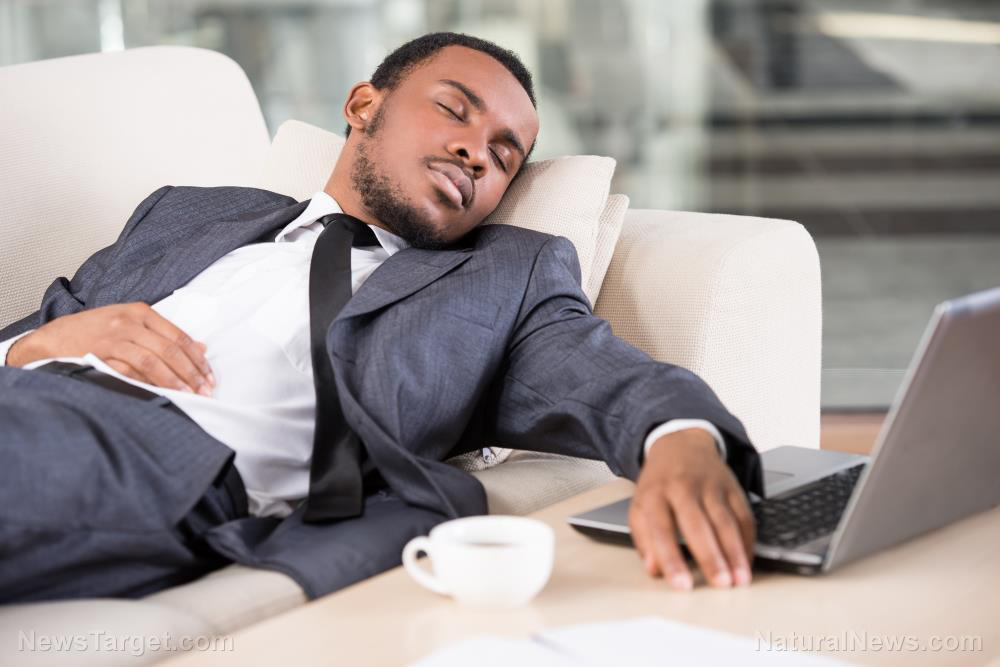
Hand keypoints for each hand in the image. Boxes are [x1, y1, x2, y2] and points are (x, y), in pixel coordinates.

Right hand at [8, 303, 214, 394]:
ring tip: (188, 395)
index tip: (209, 377)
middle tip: (205, 390)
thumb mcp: (130, 324)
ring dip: (173, 381)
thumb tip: (201, 348)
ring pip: (152, 362)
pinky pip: (128, 373)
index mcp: (139, 312)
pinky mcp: (98, 357)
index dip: (197, 359)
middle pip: (169, 350)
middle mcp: (127, 323)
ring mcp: (112, 339)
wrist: (51, 340)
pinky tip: (160, 395)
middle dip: (191, 373)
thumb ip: (164, 335)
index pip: (178, 337)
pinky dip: (147, 385)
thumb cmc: (94, 332)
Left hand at [629, 429, 754, 589]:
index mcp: (655, 493)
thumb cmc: (659, 484)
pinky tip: (748, 561)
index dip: (672, 559)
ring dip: (735, 552)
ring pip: (726, 520)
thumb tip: (654, 570)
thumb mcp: (641, 506)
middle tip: (721, 585)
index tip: (682, 585)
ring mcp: (710, 485)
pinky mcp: (732, 486)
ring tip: (741, 580)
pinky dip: (748, 540)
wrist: (681, 444)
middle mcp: (683, 487)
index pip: (662, 529)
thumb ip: (644, 539)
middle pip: (698, 524)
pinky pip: (744, 515)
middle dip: (711, 557)